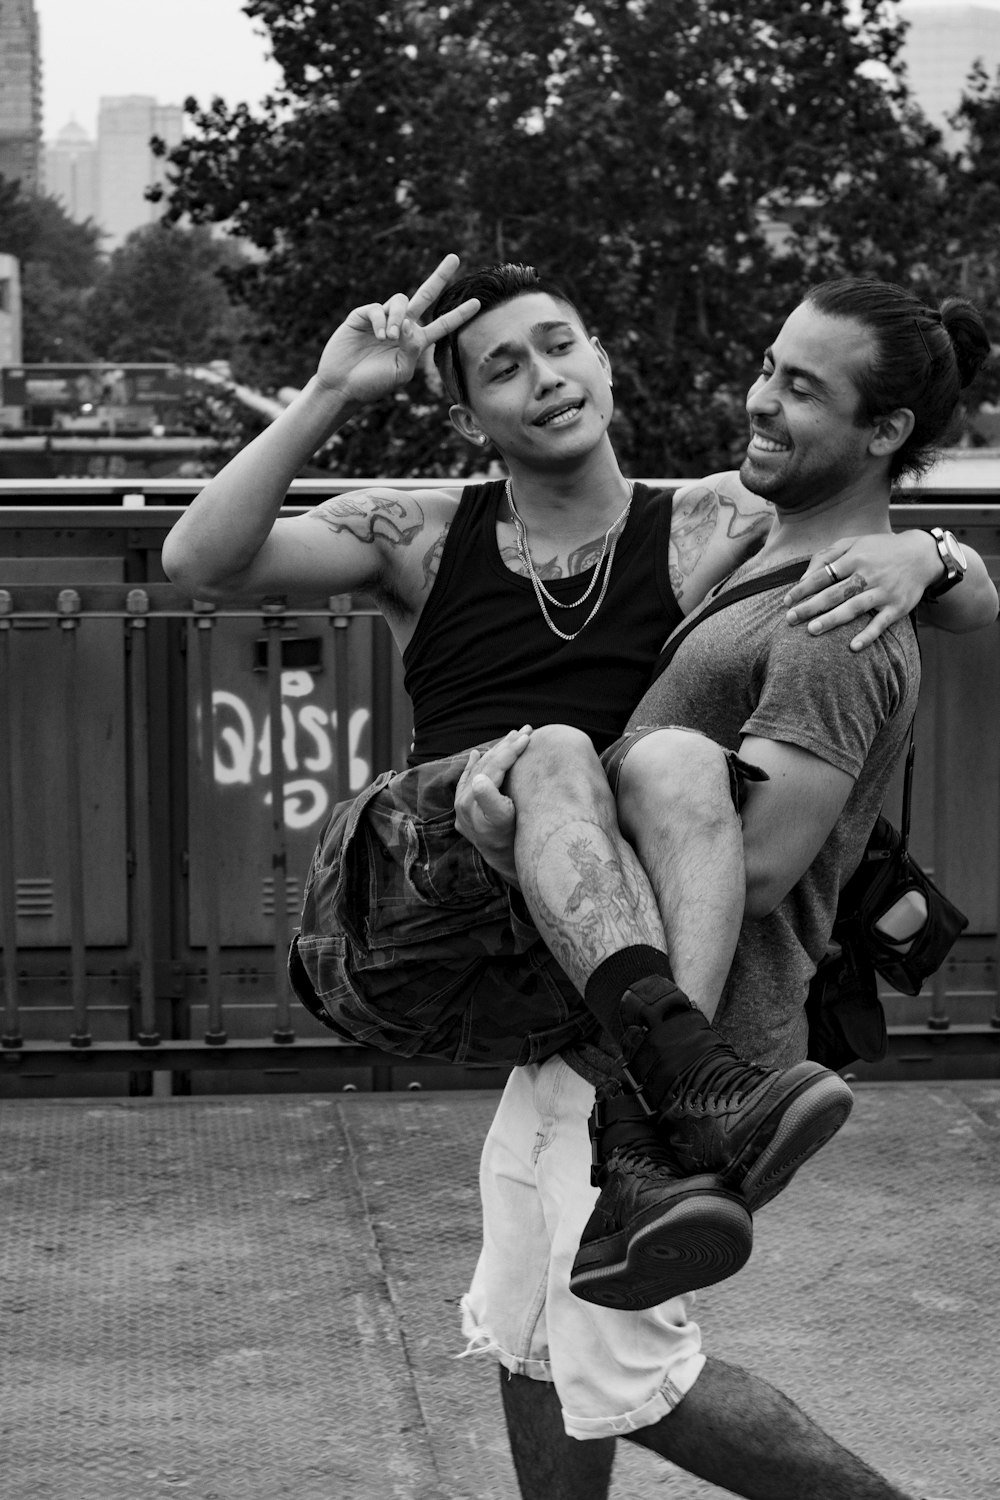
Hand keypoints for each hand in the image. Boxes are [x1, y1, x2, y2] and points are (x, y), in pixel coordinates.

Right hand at [315, 253, 480, 406]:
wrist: (343, 385)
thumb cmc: (373, 384)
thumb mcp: (400, 372)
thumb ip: (411, 349)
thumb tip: (409, 323)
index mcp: (415, 342)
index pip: (442, 325)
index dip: (458, 314)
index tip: (477, 303)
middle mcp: (402, 326)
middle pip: (425, 295)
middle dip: (440, 276)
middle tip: (455, 257)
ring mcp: (383, 318)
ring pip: (401, 301)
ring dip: (398, 317)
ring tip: (389, 338)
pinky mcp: (363, 315)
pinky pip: (378, 308)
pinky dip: (381, 321)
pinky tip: (379, 336)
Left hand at [454, 727, 531, 885]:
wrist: (505, 863)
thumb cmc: (514, 842)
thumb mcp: (506, 823)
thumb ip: (490, 801)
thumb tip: (477, 779)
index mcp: (475, 804)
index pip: (494, 767)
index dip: (511, 751)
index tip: (529, 737)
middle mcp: (464, 804)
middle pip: (487, 766)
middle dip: (507, 746)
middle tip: (527, 730)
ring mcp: (462, 807)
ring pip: (480, 770)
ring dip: (496, 752)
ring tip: (513, 736)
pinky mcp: (463, 810)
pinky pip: (468, 781)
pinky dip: (473, 766)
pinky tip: (478, 753)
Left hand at [783, 532, 935, 650]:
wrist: (922, 554)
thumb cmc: (881, 549)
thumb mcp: (855, 542)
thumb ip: (828, 555)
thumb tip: (805, 577)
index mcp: (855, 558)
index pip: (823, 575)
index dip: (803, 589)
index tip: (787, 601)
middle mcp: (868, 574)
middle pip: (834, 593)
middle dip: (810, 606)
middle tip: (790, 619)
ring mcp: (883, 591)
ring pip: (854, 607)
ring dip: (832, 619)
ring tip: (812, 630)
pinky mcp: (897, 606)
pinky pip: (881, 622)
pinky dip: (868, 635)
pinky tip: (853, 646)